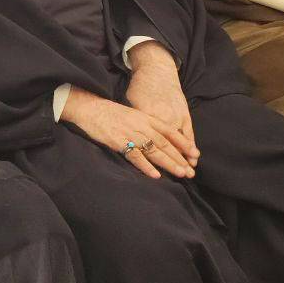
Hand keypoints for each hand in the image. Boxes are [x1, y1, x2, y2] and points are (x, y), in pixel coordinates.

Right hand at [62, 86, 197, 180]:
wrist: (89, 107)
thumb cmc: (110, 113)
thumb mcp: (132, 115)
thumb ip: (146, 125)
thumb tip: (160, 139)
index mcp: (145, 117)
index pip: (169, 131)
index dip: (183, 143)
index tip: (194, 154)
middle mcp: (141, 125)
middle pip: (164, 143)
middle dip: (179, 158)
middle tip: (190, 171)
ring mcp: (130, 133)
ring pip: (153, 150)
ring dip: (168, 163)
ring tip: (180, 173)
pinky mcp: (118, 141)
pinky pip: (134, 156)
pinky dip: (146, 166)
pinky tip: (155, 175)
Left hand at [123, 41, 198, 164]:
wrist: (156, 70)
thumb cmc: (140, 87)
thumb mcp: (132, 103)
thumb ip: (135, 121)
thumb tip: (132, 139)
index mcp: (148, 117)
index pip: (151, 142)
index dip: (155, 158)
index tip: (160, 174)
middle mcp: (164, 118)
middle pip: (168, 145)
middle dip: (174, 162)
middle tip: (181, 177)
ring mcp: (175, 115)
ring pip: (179, 140)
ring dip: (184, 157)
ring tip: (190, 171)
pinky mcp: (183, 112)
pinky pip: (187, 131)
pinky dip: (190, 143)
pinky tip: (194, 155)